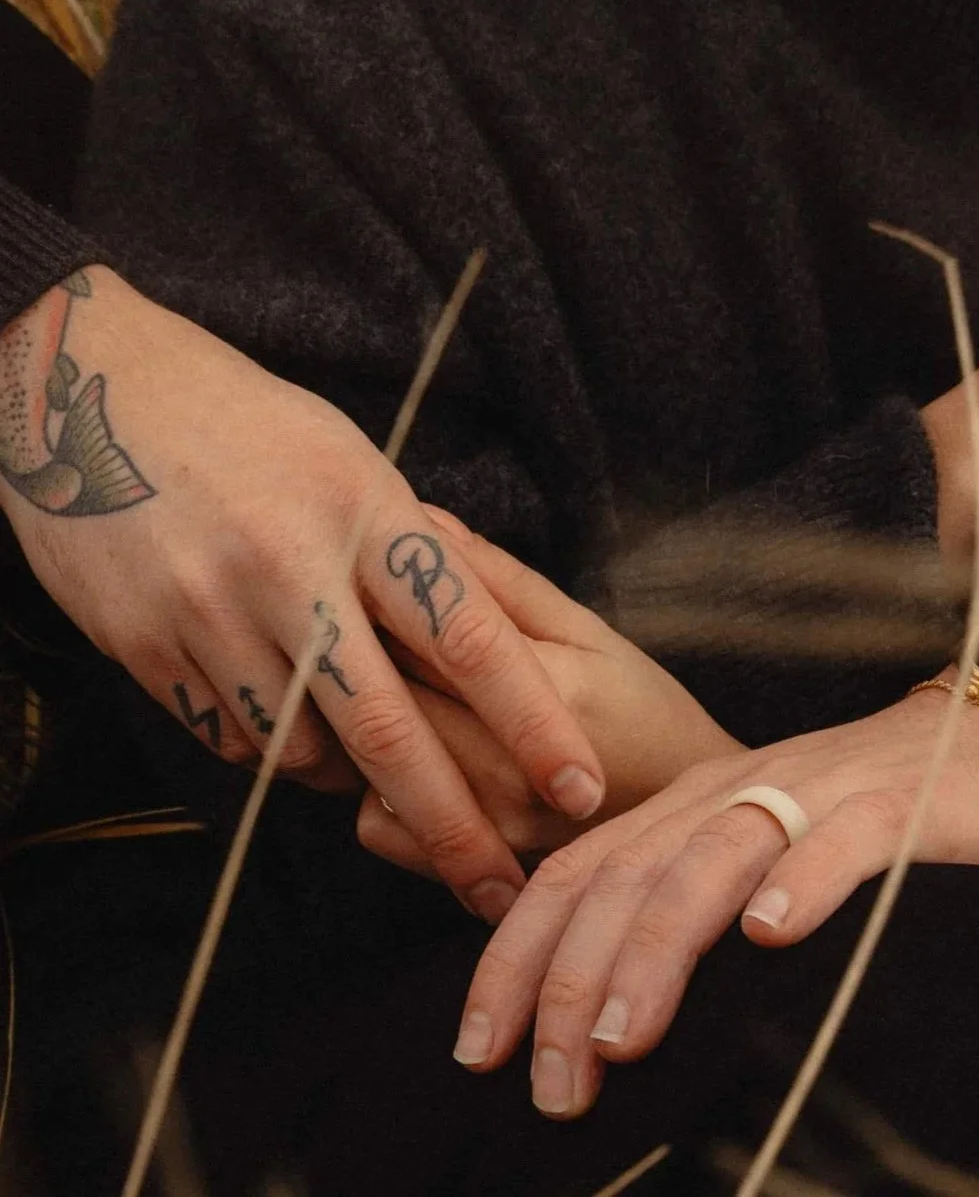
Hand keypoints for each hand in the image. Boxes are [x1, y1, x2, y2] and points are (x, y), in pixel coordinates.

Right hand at [0, 268, 604, 920]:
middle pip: (390, 731)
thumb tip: (465, 651)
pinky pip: (230, 737)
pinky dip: (270, 748)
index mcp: (362, 511)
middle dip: (453, 825)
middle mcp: (290, 569)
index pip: (469, 637)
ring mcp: (210, 613)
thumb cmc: (250, 422)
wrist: (95, 390)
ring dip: (350, 777)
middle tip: (501, 891)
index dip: (531, 723)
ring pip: (302, 751)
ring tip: (372, 762)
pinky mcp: (146, 647)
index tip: (580, 789)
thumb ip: (404, 553)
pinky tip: (286, 717)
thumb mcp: (349, 460)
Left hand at [357, 515, 740, 870]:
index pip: (415, 633)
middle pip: (381, 697)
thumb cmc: (643, 708)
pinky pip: (375, 826)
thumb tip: (422, 516)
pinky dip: (375, 792)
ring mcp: (485, 824)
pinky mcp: (470, 873)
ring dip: (359, 724)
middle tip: (355, 625)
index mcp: (541, 689)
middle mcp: (506, 765)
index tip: (358, 574)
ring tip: (389, 693)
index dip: (371, 598)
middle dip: (354, 657)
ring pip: (364, 762)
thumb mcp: (586, 629)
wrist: (682, 815)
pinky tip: (409, 761)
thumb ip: (499, 580)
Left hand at [453, 680, 978, 1118]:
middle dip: (572, 979)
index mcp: (691, 809)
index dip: (518, 956)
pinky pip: (843, 838)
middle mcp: (736, 792)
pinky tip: (772, 935)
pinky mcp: (900, 803)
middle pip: (629, 874)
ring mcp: (817, 793)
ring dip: (658, 947)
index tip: (479, 1050)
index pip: (579, 873)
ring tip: (621, 1036)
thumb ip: (689, 913)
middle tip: (551, 1084)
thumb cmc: (869, 824)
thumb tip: (603, 1031)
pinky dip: (803, 882)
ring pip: (713, 859)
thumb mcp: (758, 861)